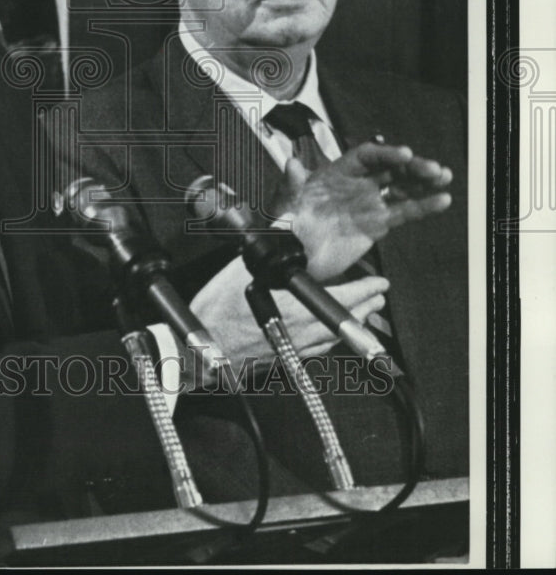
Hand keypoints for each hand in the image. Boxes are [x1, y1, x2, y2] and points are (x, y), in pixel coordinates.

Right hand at [188, 256, 389, 382]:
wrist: (200, 348)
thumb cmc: (216, 312)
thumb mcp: (239, 270)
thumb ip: (268, 247)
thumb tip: (287, 220)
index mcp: (294, 309)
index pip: (341, 300)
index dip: (364, 292)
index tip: (379, 284)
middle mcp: (300, 332)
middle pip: (344, 321)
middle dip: (365, 307)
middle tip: (378, 297)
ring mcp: (294, 348)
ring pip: (334, 338)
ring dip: (352, 324)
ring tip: (364, 313)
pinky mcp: (284, 358)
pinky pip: (318, 350)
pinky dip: (331, 339)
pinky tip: (329, 336)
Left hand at [279, 142, 452, 280]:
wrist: (294, 256)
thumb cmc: (286, 223)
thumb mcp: (286, 201)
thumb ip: (291, 183)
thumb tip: (291, 163)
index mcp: (338, 173)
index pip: (368, 156)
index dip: (387, 153)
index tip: (405, 154)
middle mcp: (357, 184)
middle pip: (390, 169)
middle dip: (413, 166)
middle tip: (433, 169)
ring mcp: (369, 203)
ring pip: (402, 188)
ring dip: (423, 182)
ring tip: (444, 177)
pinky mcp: (377, 224)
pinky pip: (404, 212)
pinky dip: (423, 207)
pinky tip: (442, 201)